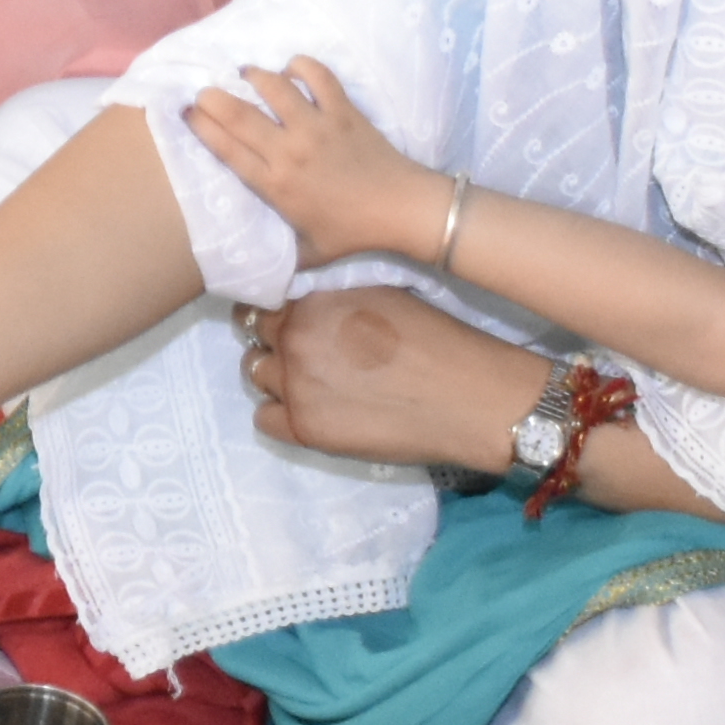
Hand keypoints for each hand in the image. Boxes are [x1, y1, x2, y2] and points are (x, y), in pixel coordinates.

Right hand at [177, 58, 441, 262]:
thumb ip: (277, 255)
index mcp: (275, 185)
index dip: (200, 126)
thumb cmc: (352, 232)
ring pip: (273, 85)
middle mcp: (289, 151)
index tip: (187, 115)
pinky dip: (302, 66)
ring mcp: (317, 126)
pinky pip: (317, 76)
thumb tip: (250, 269)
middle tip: (205, 92)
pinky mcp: (343, 110)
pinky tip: (294, 70)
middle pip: (238, 112)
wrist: (401, 209)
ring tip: (248, 76)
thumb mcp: (307, 254)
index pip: (226, 148)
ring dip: (255, 76)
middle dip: (212, 96)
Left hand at [235, 283, 550, 471]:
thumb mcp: (381, 294)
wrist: (469, 397)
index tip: (298, 321)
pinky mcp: (306, 430)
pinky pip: (265, 419)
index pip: (268, 302)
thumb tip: (308, 302)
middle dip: (277, 341)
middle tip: (309, 353)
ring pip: (256, 375)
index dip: (283, 312)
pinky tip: (312, 410)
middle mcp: (295, 342)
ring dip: (277, 375)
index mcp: (314, 303)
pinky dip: (282, 413)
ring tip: (313, 381)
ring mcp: (296, 388)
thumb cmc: (438, 339)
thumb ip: (333, 298)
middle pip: (256, 337)